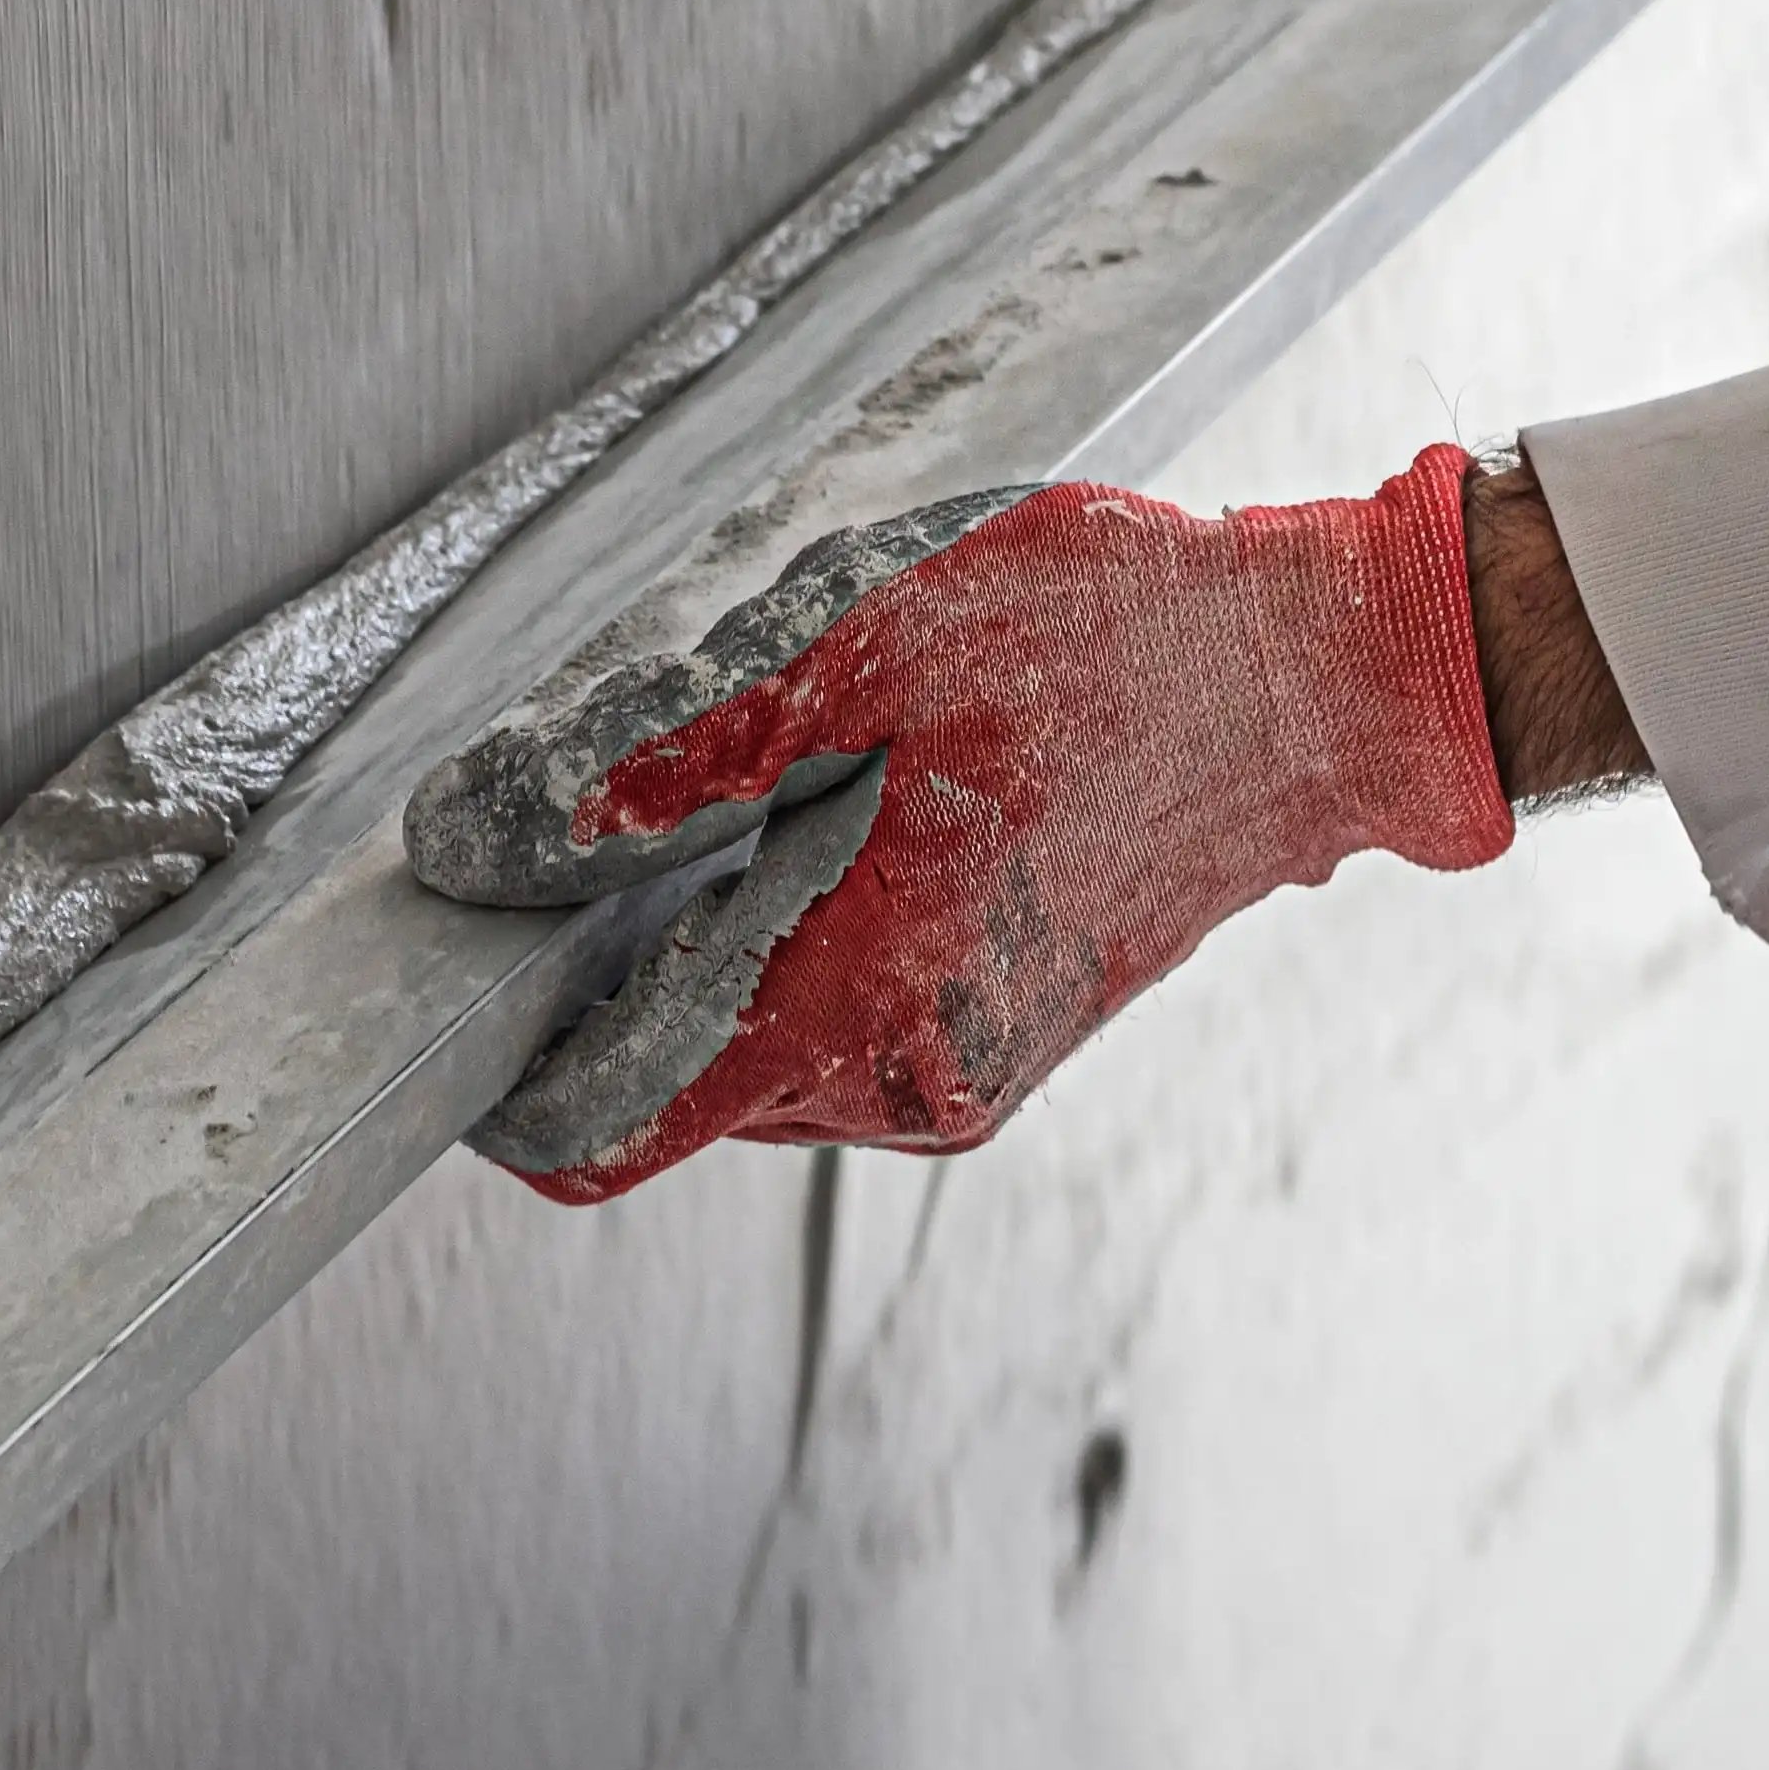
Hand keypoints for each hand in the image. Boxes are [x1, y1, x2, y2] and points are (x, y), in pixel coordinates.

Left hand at [407, 446, 1528, 1199]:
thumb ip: (646, 757)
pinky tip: (855, 799)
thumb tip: (474, 840)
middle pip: (654, 1075)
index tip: (455, 943)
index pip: (588, 1127)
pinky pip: (828, 1024)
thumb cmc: (1106, 642)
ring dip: (703, 931)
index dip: (490, 1054)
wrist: (1313, 681)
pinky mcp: (994, 1046)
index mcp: (848, 1005)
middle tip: (628, 784)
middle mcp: (898, 1088)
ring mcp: (955, 1080)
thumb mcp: (849, 647)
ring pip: (739, 1044)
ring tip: (781, 765)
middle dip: (600, 951)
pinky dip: (792, 932)